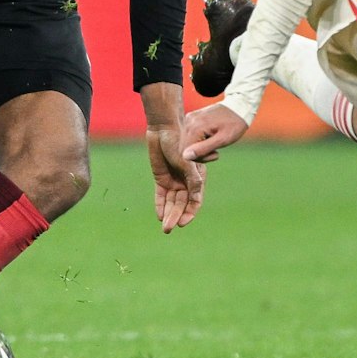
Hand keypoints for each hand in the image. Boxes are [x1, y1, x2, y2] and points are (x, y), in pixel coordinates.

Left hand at [147, 119, 203, 234]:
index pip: (195, 200)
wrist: (163, 129)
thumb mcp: (187, 161)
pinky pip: (161, 196)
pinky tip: (159, 216)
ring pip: (171, 202)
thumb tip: (197, 197)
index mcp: (197, 178)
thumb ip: (193, 179)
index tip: (182, 222)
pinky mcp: (161, 178)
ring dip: (168, 214)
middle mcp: (186, 181)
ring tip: (165, 227)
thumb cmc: (179, 142)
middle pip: (181, 204)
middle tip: (168, 228)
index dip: (190, 212)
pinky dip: (160, 205)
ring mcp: (173, 180)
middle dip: (176, 216)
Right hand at [181, 103, 247, 162]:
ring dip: (200, 148)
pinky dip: (199, 141)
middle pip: (185, 148)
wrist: (238, 107)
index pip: (186, 153)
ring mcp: (189, 119)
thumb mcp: (222, 140)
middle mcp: (188, 122)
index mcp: (195, 128)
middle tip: (216, 150)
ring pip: (187, 143)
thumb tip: (185, 156)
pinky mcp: (191, 118)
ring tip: (214, 143)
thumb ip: (204, 148)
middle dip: (201, 154)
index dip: (200, 158)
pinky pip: (190, 136)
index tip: (215, 153)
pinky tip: (210, 137)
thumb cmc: (234, 125)